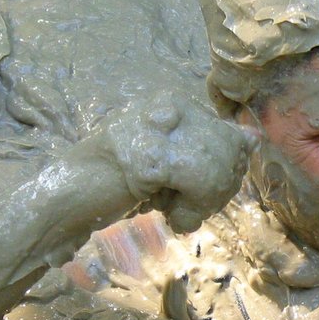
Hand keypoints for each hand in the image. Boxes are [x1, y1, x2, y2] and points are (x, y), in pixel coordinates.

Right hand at [91, 93, 255, 232]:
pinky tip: (170, 215)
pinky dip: (191, 209)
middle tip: (187, 207)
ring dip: (203, 202)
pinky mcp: (153, 155)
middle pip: (228, 150)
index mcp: (172, 104)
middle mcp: (167, 106)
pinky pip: (202, 182)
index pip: (228, 136)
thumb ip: (209, 148)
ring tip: (174, 210)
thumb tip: (254, 138)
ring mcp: (158, 128)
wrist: (64, 200)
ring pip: (218, 166)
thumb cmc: (114, 184)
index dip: (223, 172)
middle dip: (217, 188)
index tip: (200, 192)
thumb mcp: (170, 162)